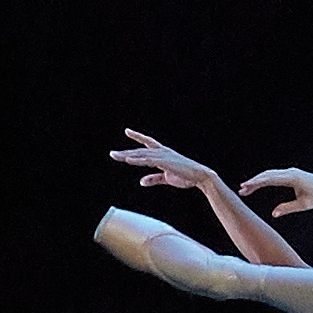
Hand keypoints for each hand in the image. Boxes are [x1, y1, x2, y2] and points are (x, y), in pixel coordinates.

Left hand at [109, 129, 228, 195]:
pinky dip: (137, 160)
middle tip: (112, 154)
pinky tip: (128, 160)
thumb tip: (141, 181)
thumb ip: (154, 178)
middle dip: (125, 152)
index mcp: (164, 154)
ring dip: (127, 155)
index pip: (148, 142)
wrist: (200, 176)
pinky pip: (148, 160)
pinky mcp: (164, 162)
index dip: (138, 137)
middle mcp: (162, 152)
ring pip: (141, 155)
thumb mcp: (167, 178)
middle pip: (140, 151)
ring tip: (115, 156)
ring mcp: (163, 156)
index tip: (127, 131)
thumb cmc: (186, 177)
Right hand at [238, 168, 312, 214]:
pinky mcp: (291, 174)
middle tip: (240, 191)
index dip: (256, 183)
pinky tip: (256, 186)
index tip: (244, 186)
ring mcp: (291, 172)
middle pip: (267, 175)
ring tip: (245, 190)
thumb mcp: (304, 205)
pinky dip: (264, 180)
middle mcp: (291, 172)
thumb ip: (288, 208)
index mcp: (293, 178)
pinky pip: (275, 176)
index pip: (270, 179)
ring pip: (270, 174)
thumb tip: (274, 214)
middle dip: (253, 182)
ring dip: (257, 181)